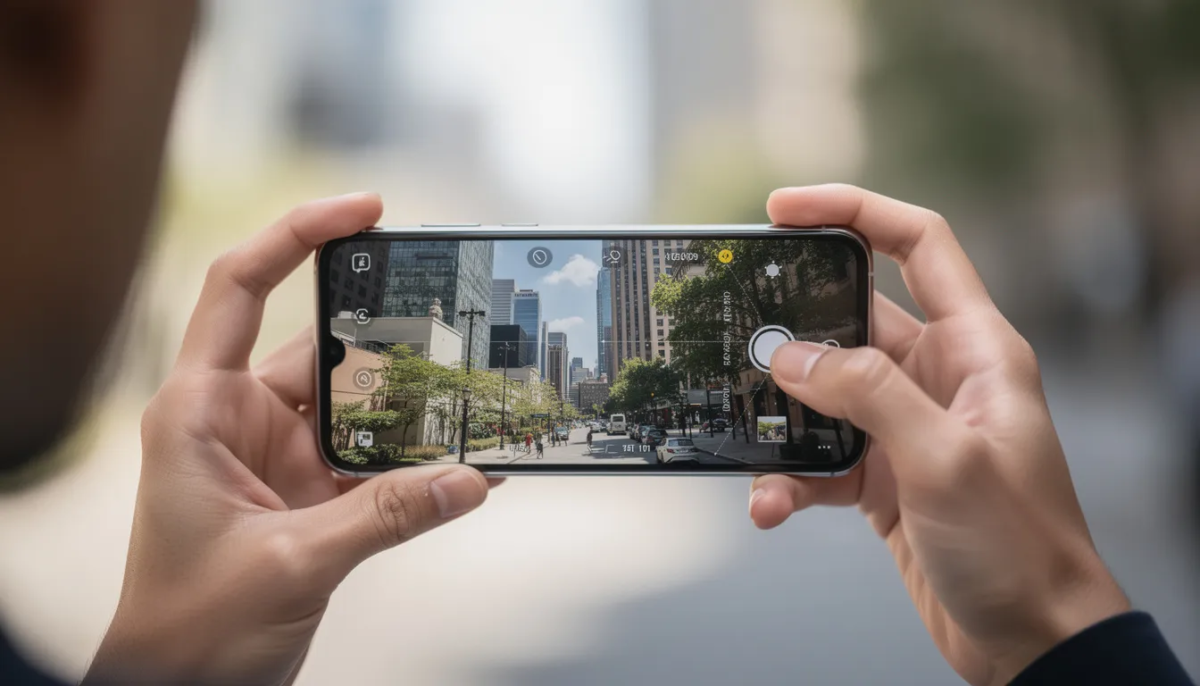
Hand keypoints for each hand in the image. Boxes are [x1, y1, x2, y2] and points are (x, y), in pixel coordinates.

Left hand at [87, 194, 495, 684]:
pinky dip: (414, 460)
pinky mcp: (307, 493)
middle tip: (454, 316)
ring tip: (472, 392)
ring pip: (356, 404)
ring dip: (410, 406)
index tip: (363, 211)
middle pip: (320, 345)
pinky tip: (462, 458)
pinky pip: (372, 460)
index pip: (239, 287)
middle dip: (388, 335)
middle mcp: (238, 420)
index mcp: (200, 411)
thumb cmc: (189, 631)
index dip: (296, 234)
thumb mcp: (293, 564)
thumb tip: (468, 478)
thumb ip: (386, 517)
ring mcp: (277, 456)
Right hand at [749, 185, 1129, 685]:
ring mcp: (907, 427)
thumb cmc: (1021, 545)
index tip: (785, 210)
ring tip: (749, 436)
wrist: (1031, 638)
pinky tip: (772, 504)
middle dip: (794, 328)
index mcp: (975, 349)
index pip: (917, 244)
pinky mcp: (882, 476)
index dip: (853, 211)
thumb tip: (793, 356)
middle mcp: (938, 378)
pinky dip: (789, 478)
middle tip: (739, 331)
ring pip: (824, 394)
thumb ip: (867, 395)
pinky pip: (819, 458)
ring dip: (782, 419)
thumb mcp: (944, 458)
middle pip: (852, 319)